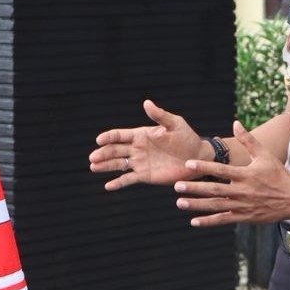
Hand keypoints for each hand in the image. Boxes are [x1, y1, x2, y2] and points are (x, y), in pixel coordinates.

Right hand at [89, 99, 203, 190]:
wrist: (197, 158)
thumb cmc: (187, 138)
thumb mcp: (175, 124)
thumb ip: (160, 116)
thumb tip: (146, 103)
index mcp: (141, 134)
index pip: (120, 135)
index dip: (109, 137)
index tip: (99, 140)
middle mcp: (137, 148)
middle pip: (115, 150)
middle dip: (103, 153)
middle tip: (92, 158)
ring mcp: (140, 162)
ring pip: (118, 164)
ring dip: (105, 166)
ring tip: (93, 167)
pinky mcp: (145, 175)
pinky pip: (128, 179)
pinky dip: (118, 183)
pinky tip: (108, 186)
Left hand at [174, 121, 289, 226]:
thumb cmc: (279, 174)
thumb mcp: (264, 155)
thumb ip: (248, 140)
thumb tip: (235, 122)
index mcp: (246, 175)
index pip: (221, 170)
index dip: (204, 168)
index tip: (188, 165)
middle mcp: (242, 191)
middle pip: (214, 190)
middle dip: (194, 188)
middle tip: (177, 185)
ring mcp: (242, 206)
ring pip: (216, 206)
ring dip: (197, 205)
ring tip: (180, 202)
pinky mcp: (244, 217)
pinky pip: (224, 219)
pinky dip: (209, 221)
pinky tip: (194, 221)